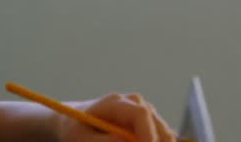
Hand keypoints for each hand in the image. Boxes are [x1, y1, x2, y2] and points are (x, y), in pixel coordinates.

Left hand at [54, 93, 177, 141]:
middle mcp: (136, 104)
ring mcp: (146, 113)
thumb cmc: (76, 131)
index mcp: (116, 103)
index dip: (148, 136)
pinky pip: (160, 140)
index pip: (142, 114)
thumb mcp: (82, 139)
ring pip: (164, 136)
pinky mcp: (149, 124)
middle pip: (159, 127)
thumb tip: (127, 141)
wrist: (76, 123)